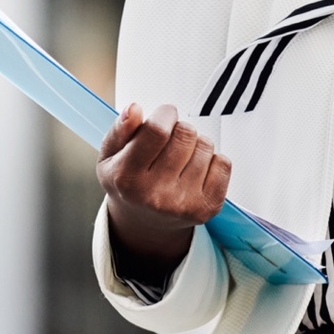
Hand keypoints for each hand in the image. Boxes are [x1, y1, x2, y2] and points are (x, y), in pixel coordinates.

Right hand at [97, 102, 231, 280]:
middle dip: (179, 129)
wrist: (144, 223)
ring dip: (195, 145)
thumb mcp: (110, 156)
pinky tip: (194, 171)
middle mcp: (155, 196)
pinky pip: (223, 162)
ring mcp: (183, 204)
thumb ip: (120, 129)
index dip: (165, 114)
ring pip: (205, 145)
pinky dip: (212, 160)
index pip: (158, 130)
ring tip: (179, 159)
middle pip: (185, 133)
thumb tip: (134, 109)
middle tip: (168, 144)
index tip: (163, 117)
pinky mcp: (207, 208)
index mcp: (127, 178)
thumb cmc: (128, 181)